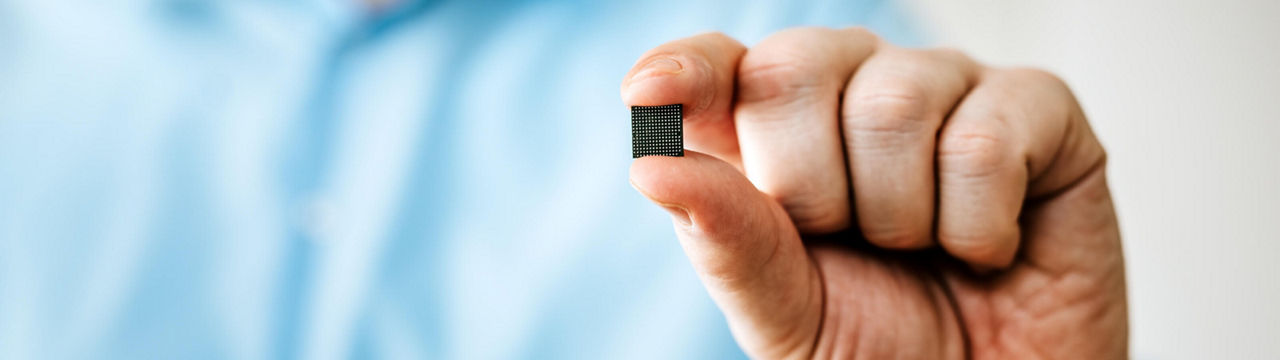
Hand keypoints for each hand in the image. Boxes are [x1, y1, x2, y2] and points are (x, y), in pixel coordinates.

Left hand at [622, 28, 1126, 358]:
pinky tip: (987, 248)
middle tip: (852, 240)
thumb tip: (651, 164)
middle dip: (810, 184)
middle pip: (794, 66)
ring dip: (899, 213)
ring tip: (924, 250)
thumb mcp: (786, 313)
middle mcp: (856, 92)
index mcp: (779, 134)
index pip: (722, 67)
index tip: (647, 94)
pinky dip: (977, 222)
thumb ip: (725, 239)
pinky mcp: (1038, 109)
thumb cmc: (882, 350)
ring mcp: (947, 89)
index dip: (688, 70)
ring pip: (893, 100)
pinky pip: (986, 138)